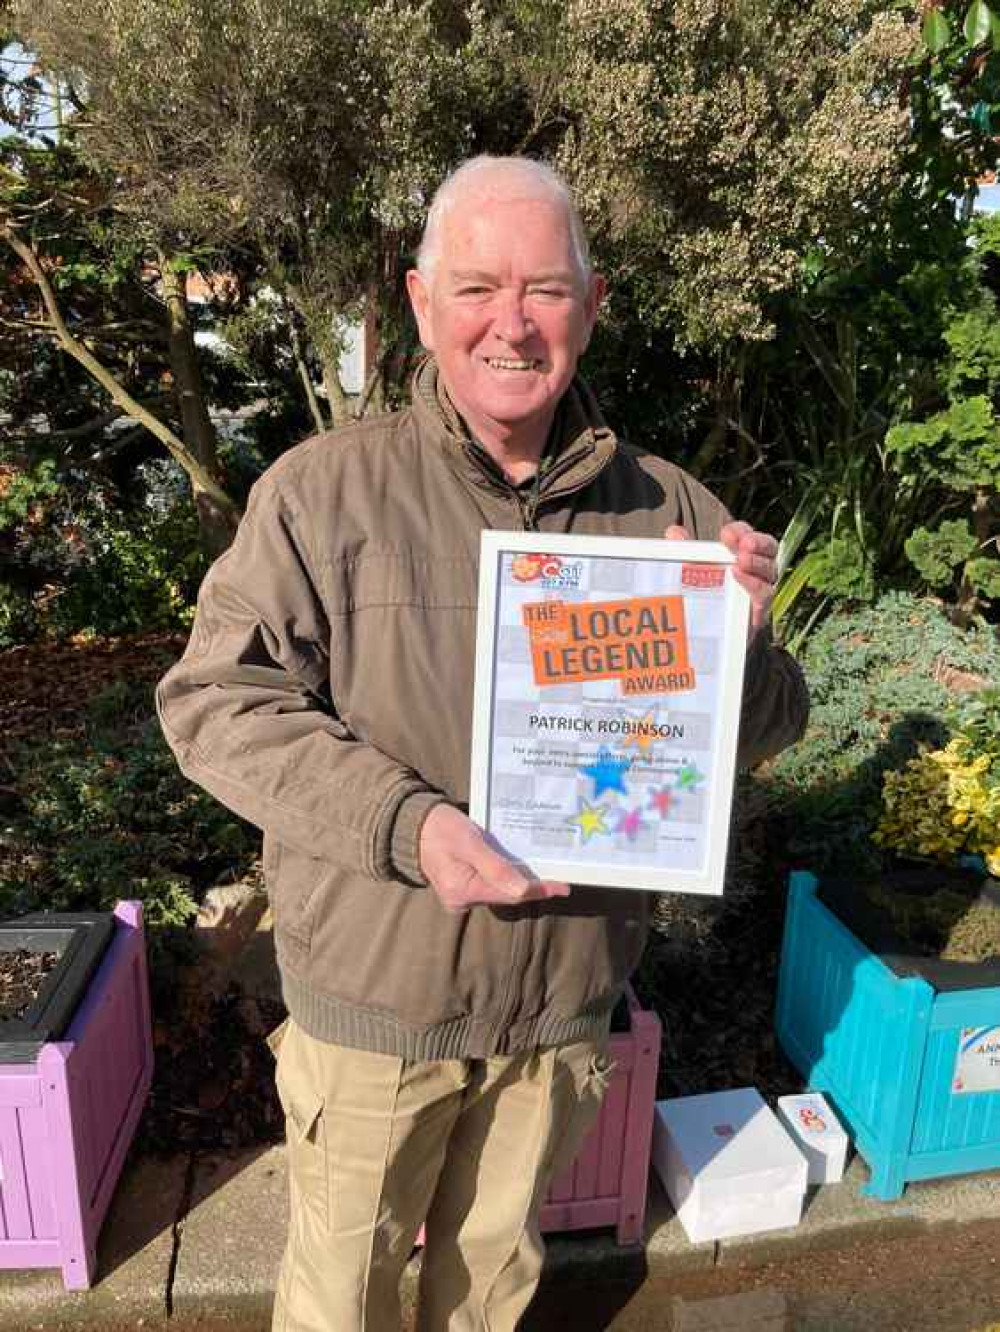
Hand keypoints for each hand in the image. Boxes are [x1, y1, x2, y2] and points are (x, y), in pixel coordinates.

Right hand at [419, 804, 570, 913]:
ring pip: (501, 890)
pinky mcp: (463, 886)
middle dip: (532, 886)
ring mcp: (461, 895)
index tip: (563, 887)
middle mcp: (462, 900)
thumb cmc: (441, 828)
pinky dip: (507, 875)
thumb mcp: (470, 842)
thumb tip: (523, 890)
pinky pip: (491, 884)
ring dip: (520, 880)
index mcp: (463, 890)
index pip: (511, 895)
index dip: (539, 890)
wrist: (414, 824)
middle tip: (560, 876)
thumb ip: (495, 867)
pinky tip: (521, 866)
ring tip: (546, 870)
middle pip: (507, 895)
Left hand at [663, 521, 777, 635]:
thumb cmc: (702, 600)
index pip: (748, 537)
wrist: (707, 642)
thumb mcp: (688, 571)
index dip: (742, 532)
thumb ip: (683, 551)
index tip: (727, 534)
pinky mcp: (758, 614)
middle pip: (769, 551)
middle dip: (759, 544)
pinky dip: (753, 585)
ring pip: (769, 573)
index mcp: (741, 558)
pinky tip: (738, 577)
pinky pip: (763, 597)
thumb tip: (675, 533)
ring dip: (757, 563)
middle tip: (744, 544)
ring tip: (741, 560)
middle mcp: (755, 573)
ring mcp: (759, 593)